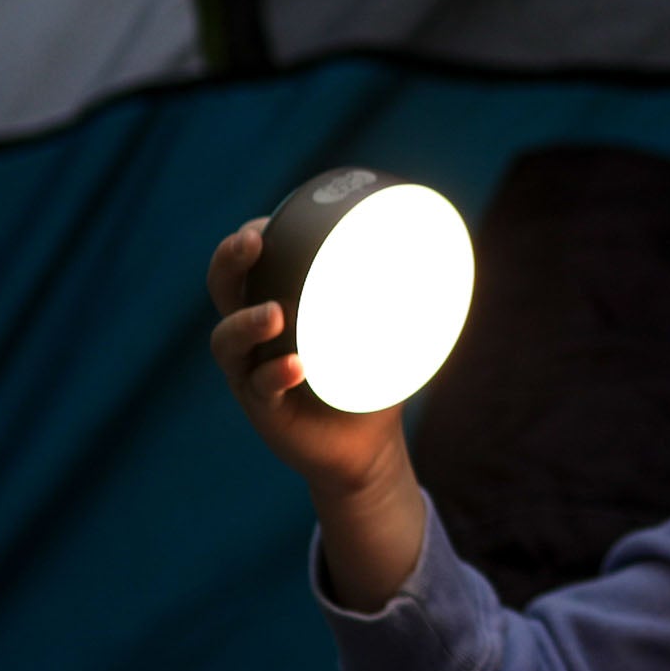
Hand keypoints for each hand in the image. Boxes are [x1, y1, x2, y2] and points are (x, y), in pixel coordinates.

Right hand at [206, 218, 407, 498]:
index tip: (268, 222)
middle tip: (253, 242)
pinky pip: (260, 388)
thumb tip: (445, 257)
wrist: (368, 448)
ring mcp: (252, 373)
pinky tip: (297, 366)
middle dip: (229, 261)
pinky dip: (276, 374)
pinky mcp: (264, 410)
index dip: (247, 238)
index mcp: (274, 308)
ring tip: (275, 314)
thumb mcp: (390, 333)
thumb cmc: (372, 379)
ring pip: (228, 341)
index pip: (248, 264)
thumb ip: (406, 299)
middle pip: (224, 290)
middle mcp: (255, 337)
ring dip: (246, 322)